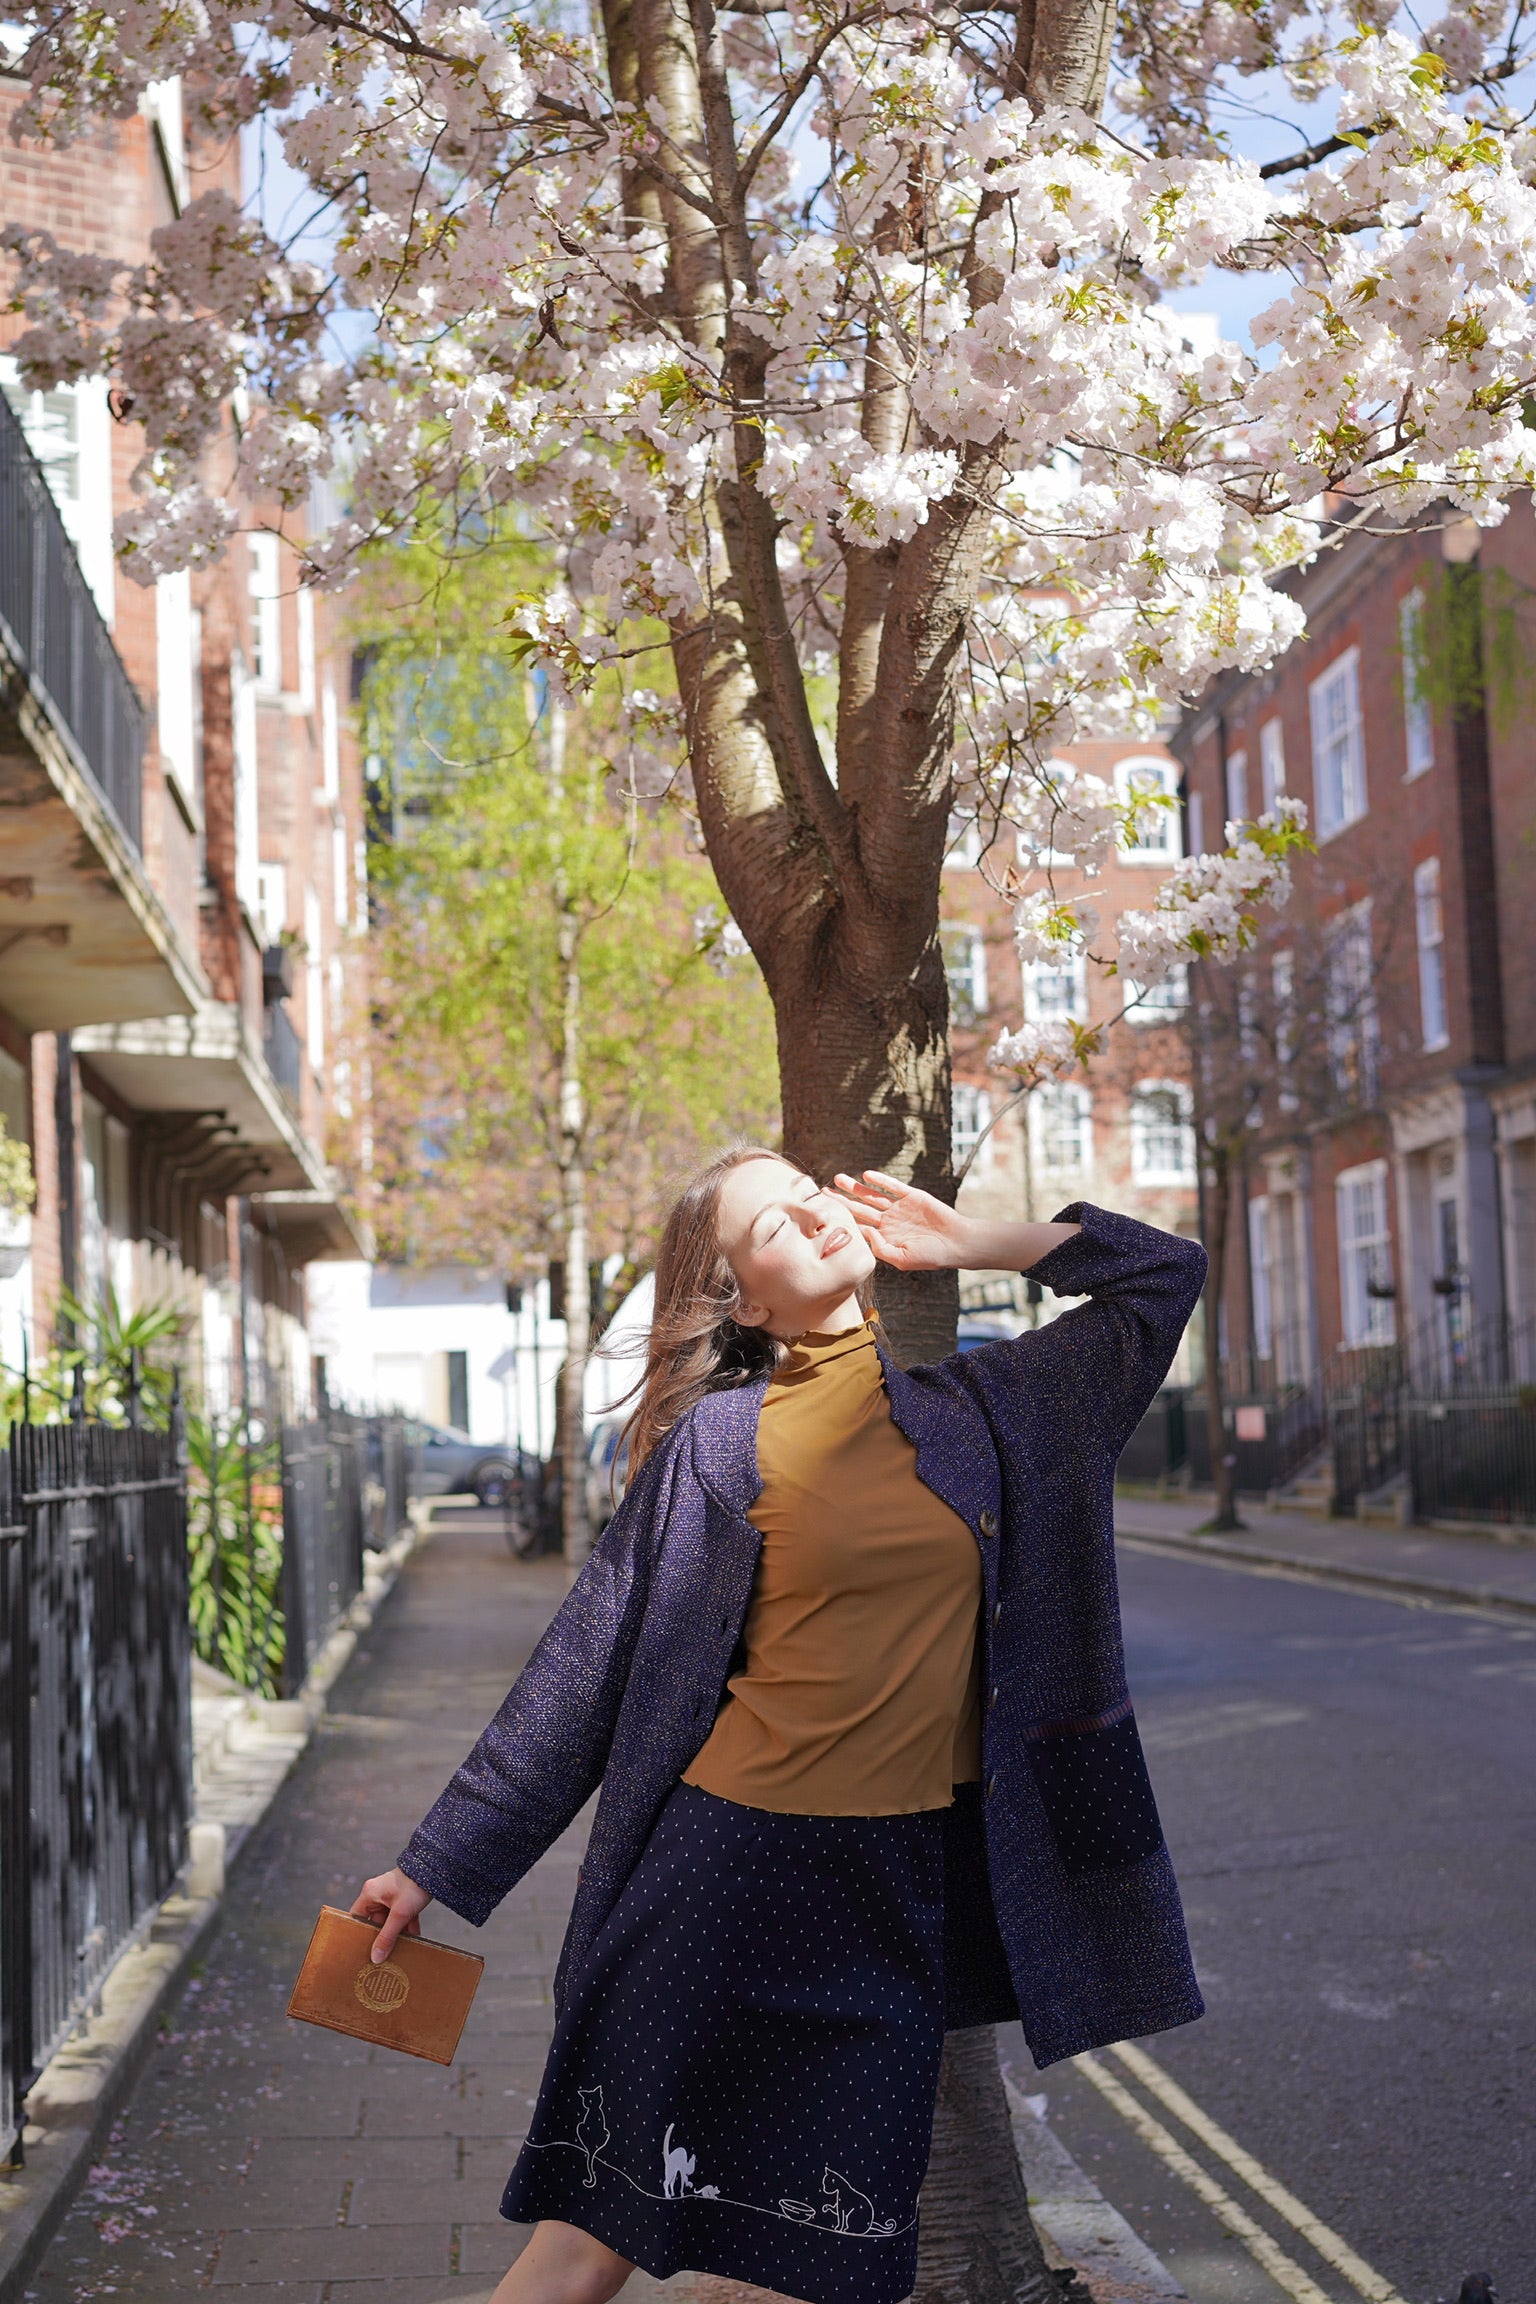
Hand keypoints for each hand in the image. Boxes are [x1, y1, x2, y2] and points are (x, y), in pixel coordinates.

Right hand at [351, 1868, 431, 1961]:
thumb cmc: (414, 1885)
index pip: (356, 1917)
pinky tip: (414, 1939)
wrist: (437, 1869)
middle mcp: (378, 1894)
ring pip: (390, 1921)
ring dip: (396, 1934)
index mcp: (370, 1894)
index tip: (360, 1950)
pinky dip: (407, 1927)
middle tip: (382, 1955)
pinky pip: (402, 1917)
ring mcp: (392, 1896)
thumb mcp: (399, 1914)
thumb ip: (387, 1936)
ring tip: (400, 1950)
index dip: (357, 1933)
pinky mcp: (405, 1898)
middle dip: (381, 1937)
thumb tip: (376, 1957)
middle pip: (374, 1922)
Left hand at [831, 1170, 967, 1271]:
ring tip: (838, 1178)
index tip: (825, 1216)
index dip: (843, 1221)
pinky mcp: (912, 1196)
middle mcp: (889, 1221)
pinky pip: (893, 1187)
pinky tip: (867, 1175)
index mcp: (885, 1237)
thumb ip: (880, 1247)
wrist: (957, 1243)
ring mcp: (900, 1208)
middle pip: (860, 1208)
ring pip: (872, 1195)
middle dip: (842, 1200)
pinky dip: (881, 1180)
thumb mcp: (902, 1259)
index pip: (859, 1227)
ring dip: (856, 1187)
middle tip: (823, 1192)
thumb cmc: (932, 1256)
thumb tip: (863, 1231)